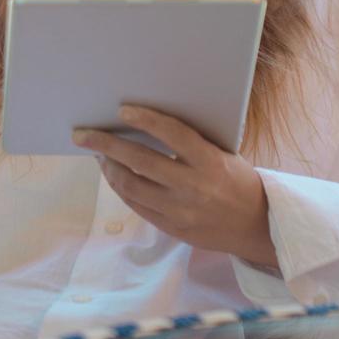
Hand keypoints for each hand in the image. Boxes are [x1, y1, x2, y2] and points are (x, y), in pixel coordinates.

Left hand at [73, 105, 277, 268]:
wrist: (256, 225)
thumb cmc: (237, 179)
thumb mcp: (223, 154)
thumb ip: (191, 142)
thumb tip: (148, 121)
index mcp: (211, 162)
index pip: (174, 135)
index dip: (146, 120)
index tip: (122, 109)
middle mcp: (193, 187)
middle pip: (140, 162)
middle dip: (106, 145)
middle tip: (82, 133)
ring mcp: (180, 211)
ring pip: (131, 187)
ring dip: (108, 168)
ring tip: (96, 153)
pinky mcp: (172, 229)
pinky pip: (137, 206)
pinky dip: (120, 188)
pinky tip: (112, 175)